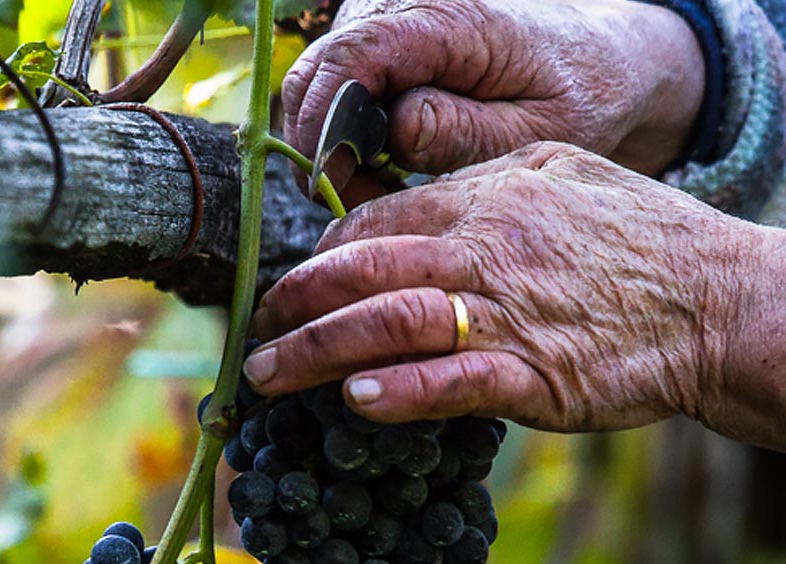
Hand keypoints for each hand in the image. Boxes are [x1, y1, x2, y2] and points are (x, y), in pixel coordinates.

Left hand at [246, 143, 761, 438]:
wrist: (722, 303)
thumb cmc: (641, 245)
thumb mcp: (564, 179)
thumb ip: (483, 188)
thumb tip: (408, 209)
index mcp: (487, 199)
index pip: (371, 224)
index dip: (317, 260)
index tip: (291, 291)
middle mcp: (486, 249)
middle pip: (358, 271)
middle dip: (291, 306)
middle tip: (255, 336)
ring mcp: (507, 313)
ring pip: (384, 323)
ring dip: (313, 353)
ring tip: (268, 376)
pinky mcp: (532, 375)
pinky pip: (448, 381)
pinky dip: (396, 391)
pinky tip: (354, 401)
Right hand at [284, 0, 704, 204]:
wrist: (593, 59)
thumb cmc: (575, 96)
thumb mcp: (537, 130)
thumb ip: (466, 131)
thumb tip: (396, 129)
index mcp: (449, 18)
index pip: (352, 59)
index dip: (325, 128)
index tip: (334, 186)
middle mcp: (402, 4)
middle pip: (314, 75)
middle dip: (320, 149)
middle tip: (361, 201)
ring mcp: (379, 17)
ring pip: (312, 88)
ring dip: (330, 147)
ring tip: (383, 187)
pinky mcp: (371, 38)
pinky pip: (327, 91)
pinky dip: (341, 136)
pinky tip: (385, 162)